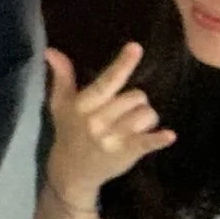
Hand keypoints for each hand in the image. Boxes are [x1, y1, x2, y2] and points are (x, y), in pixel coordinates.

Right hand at [43, 44, 174, 206]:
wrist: (71, 171)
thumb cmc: (69, 132)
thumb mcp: (61, 104)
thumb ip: (61, 76)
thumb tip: (51, 51)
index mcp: (83, 105)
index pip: (106, 82)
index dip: (122, 65)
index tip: (135, 47)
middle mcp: (97, 120)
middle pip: (136, 97)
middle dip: (135, 101)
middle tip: (124, 111)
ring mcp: (112, 138)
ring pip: (146, 114)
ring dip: (145, 118)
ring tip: (133, 126)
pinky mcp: (126, 153)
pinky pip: (147, 142)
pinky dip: (159, 139)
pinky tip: (168, 136)